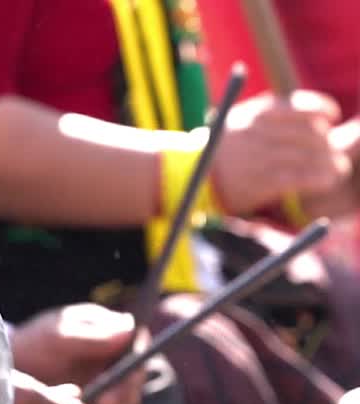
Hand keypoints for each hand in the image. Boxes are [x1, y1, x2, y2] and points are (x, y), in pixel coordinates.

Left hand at [10, 303, 146, 403]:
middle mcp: (117, 355)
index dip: (128, 379)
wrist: (10, 368)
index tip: (107, 403)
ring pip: (125, 402)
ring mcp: (111, 378)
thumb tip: (129, 329)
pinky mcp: (102, 399)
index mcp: (111, 331)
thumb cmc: (32, 344)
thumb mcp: (56, 338)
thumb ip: (90, 337)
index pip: (134, 355)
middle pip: (131, 383)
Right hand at [211, 90, 349, 216]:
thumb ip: (264, 116)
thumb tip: (296, 116)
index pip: (304, 106)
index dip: (324, 111)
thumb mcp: (235, 121)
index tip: (330, 119)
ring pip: (314, 156)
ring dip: (331, 164)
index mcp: (258, 113)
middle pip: (314, 133)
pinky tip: (326, 182)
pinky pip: (304, 177)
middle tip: (334, 156)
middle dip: (329, 145)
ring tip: (335, 171)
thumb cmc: (211, 152)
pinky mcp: (265, 180)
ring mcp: (265, 155)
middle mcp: (265, 131)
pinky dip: (321, 179)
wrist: (184, 175)